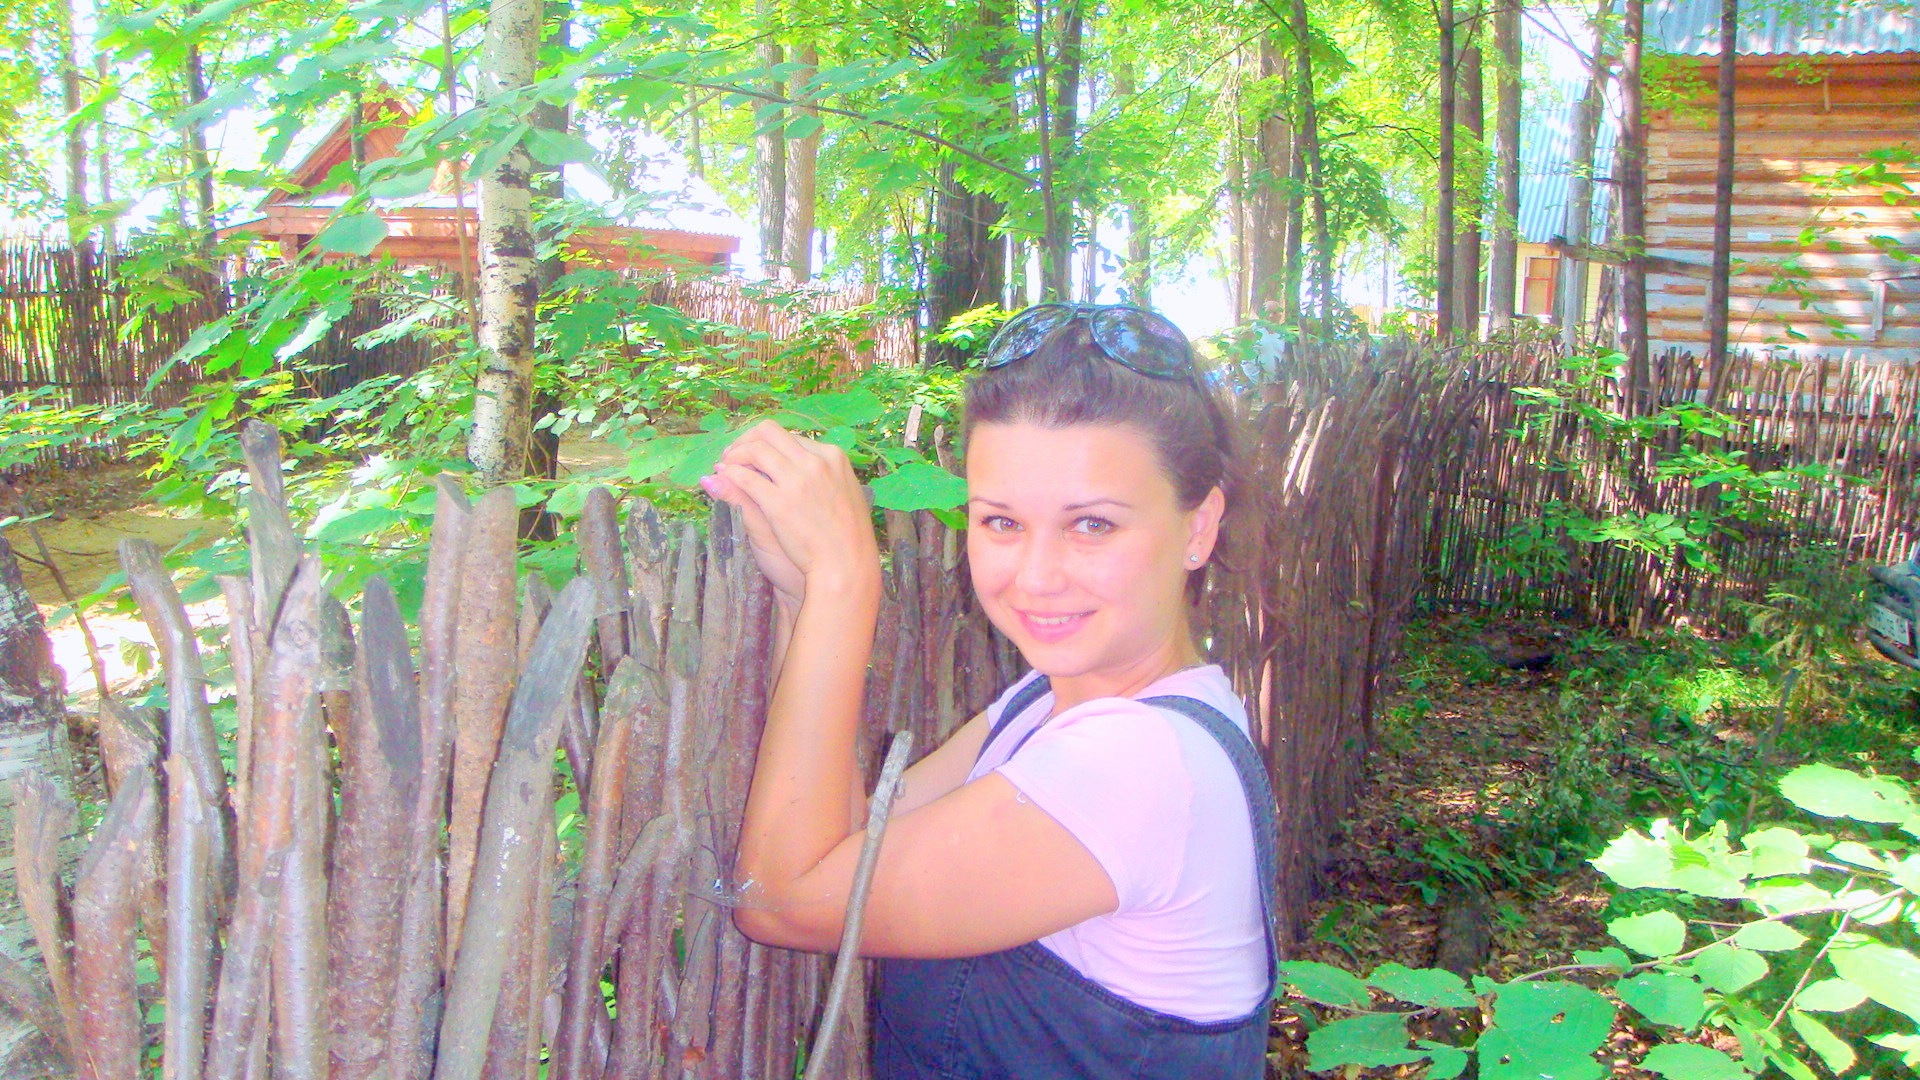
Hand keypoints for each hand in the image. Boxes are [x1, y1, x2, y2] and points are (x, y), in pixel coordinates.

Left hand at [699, 421, 880, 608]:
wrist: (846, 566)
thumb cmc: (845, 536)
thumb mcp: (833, 496)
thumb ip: (813, 476)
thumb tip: (786, 456)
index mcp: (834, 457)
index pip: (790, 437)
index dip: (767, 445)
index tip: (756, 457)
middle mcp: (815, 462)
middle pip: (769, 432)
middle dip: (746, 440)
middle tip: (734, 456)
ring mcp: (797, 481)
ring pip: (755, 449)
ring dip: (734, 455)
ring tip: (726, 468)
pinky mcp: (779, 502)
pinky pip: (745, 478)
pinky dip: (730, 475)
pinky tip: (725, 481)